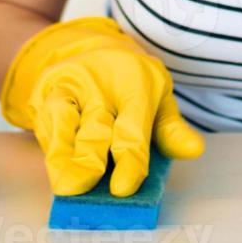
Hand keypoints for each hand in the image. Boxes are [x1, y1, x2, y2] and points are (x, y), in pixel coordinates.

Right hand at [0, 17, 204, 195]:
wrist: (96, 53)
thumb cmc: (132, 88)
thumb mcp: (158, 102)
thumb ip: (171, 131)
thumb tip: (194, 150)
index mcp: (138, 83)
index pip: (133, 127)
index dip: (129, 160)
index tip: (123, 189)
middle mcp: (104, 82)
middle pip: (97, 129)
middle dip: (91, 160)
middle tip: (85, 188)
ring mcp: (73, 84)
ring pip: (65, 123)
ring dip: (63, 156)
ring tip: (66, 186)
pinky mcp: (49, 91)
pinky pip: (47, 119)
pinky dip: (50, 144)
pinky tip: (56, 167)